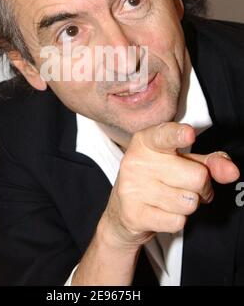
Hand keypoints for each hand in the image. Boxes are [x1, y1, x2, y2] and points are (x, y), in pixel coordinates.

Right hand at [101, 122, 239, 250]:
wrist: (122, 210)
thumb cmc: (156, 179)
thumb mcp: (182, 163)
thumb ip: (209, 162)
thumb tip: (231, 171)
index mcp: (147, 141)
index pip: (166, 136)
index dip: (179, 135)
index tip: (189, 133)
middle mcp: (136, 161)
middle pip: (196, 177)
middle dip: (202, 187)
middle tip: (187, 186)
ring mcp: (132, 187)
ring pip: (189, 202)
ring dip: (189, 205)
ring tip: (172, 199)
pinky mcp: (133, 213)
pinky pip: (177, 221)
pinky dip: (177, 220)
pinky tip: (161, 212)